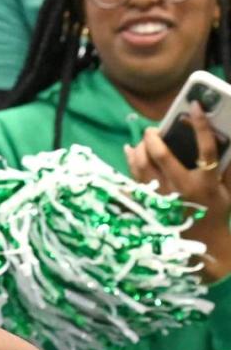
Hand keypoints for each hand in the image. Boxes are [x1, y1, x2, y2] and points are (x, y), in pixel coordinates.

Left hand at [125, 102, 230, 281]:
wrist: (202, 243)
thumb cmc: (216, 212)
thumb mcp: (228, 189)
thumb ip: (225, 165)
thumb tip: (224, 136)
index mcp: (207, 183)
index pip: (206, 148)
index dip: (201, 124)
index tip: (194, 106)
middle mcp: (183, 188)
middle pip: (162, 155)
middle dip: (155, 137)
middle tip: (153, 129)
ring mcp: (163, 197)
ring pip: (143, 166)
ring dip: (140, 148)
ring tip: (143, 139)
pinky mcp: (150, 204)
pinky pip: (134, 178)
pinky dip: (130, 162)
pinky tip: (129, 151)